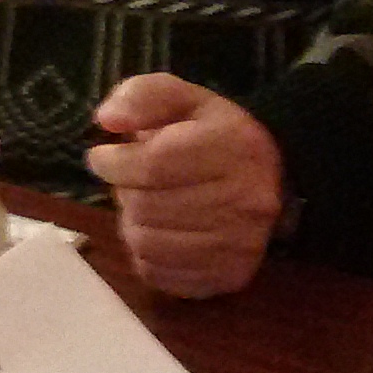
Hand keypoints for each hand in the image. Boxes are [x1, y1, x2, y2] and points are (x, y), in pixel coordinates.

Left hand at [86, 73, 286, 299]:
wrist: (269, 177)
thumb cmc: (212, 134)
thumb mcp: (180, 98)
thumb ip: (140, 97)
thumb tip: (108, 120)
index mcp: (233, 148)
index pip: (153, 165)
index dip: (113, 163)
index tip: (102, 157)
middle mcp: (245, 201)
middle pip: (147, 207)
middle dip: (124, 192)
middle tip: (130, 182)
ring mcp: (241, 245)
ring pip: (149, 243)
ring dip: (132, 223)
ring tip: (144, 205)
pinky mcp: (231, 276)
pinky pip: (161, 274)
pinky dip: (146, 254)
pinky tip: (159, 231)